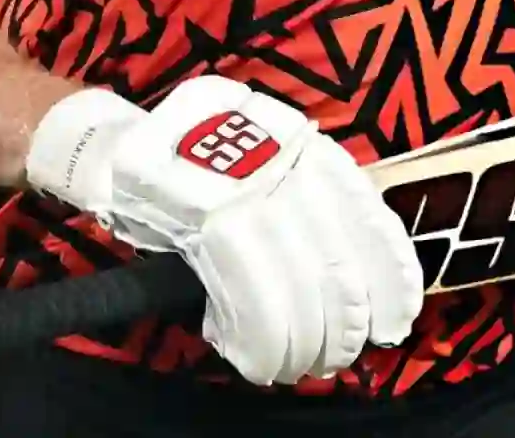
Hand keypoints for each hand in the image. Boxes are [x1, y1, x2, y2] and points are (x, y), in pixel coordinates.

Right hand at [28, 77, 420, 386]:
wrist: (120, 147)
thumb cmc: (201, 168)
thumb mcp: (267, 166)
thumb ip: (310, 205)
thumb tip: (355, 284)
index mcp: (307, 148)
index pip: (368, 217)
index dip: (389, 278)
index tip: (395, 321)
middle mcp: (284, 163)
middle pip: (335, 262)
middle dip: (342, 326)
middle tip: (338, 358)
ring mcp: (245, 189)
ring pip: (297, 285)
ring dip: (303, 342)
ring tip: (300, 366)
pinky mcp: (206, 218)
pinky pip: (250, 293)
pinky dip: (262, 339)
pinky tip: (262, 361)